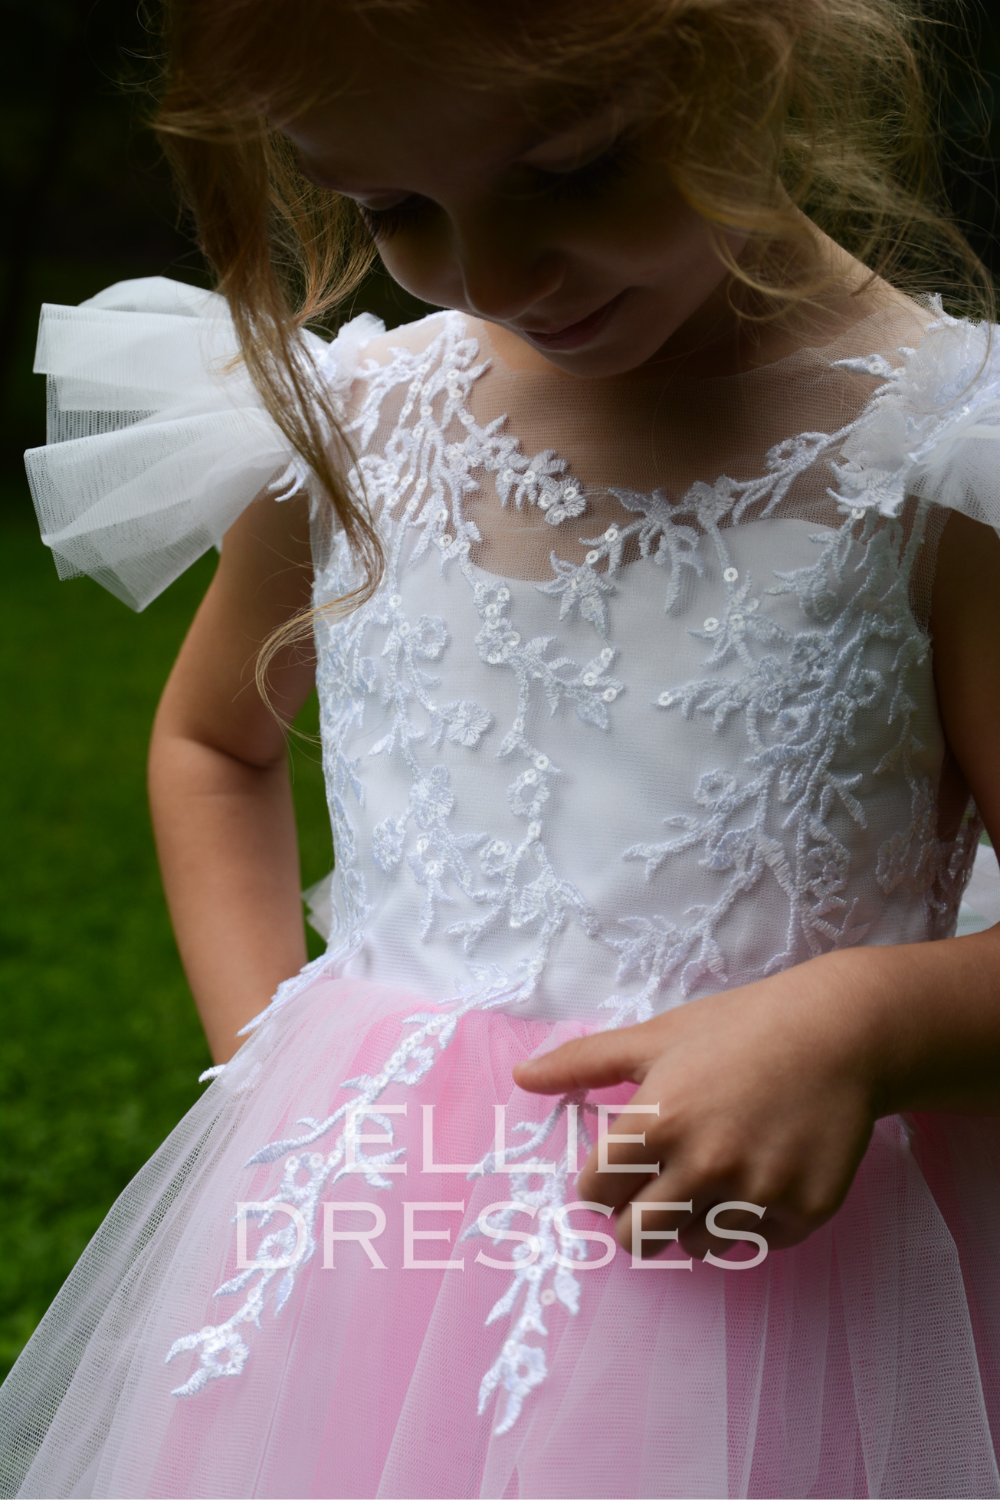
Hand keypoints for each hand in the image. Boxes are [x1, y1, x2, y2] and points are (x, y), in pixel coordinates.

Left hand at [512, 955, 878, 1259]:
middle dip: (636, 1219)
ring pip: (696, 1246)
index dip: (602, 1179)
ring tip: (715, 1175)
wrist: (839, 1033)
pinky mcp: (803, 1211)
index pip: (594, 1191)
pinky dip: (752, 1220)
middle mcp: (702, 1165)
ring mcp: (756, 1193)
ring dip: (694, 1221)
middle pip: (637, 1238)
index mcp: (655, 1123)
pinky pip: (757, 1242)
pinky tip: (761, 1175)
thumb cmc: (739, 1028)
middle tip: (657, 1188)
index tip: (621, 1165)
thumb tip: (521, 1076)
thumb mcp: (656, 1035)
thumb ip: (584, 1062)